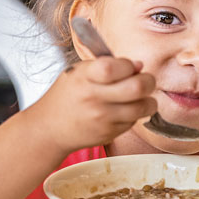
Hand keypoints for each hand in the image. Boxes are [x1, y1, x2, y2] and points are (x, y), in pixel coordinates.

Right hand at [26, 56, 157, 152]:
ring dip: (149, 100)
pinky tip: (125, 111)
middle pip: (137, 87)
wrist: (49, 128)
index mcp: (85, 76)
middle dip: (148, 81)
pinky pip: (134, 121)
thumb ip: (109, 66)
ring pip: (143, 107)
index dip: (129, 65)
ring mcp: (102, 118)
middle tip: (146, 81)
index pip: (116, 67)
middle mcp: (94, 97)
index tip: (130, 67)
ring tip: (142, 97)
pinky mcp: (109, 133)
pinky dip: (135, 115)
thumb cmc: (67, 96)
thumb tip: (139, 66)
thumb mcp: (80, 73)